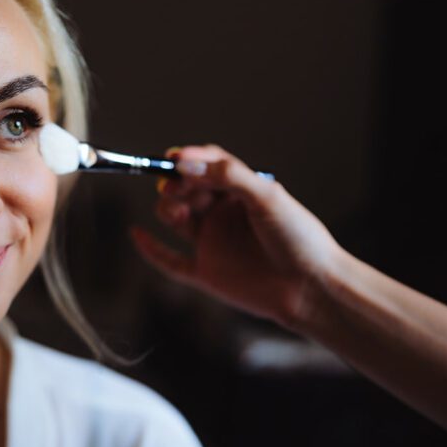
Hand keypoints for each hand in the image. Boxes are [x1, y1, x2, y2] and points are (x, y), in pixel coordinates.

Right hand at [131, 145, 343, 327]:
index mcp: (240, 192)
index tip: (173, 158)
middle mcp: (224, 214)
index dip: (188, 160)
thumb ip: (227, 175)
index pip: (206, 166)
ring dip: (168, 209)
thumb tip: (188, 161)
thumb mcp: (266, 196)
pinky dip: (151, 248)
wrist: (310, 288)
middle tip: (174, 187)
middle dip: (175, 184)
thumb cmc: (298, 239)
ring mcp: (213, 243)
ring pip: (175, 218)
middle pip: (185, 189)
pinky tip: (136, 233)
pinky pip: (169, 260)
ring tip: (177, 213)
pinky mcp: (205, 272)